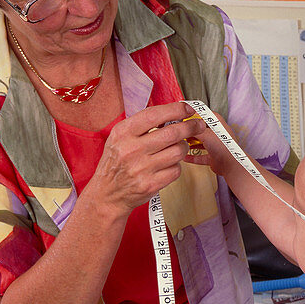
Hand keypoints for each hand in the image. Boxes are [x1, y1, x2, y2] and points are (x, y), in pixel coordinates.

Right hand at [85, 101, 194, 216]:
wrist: (107, 194)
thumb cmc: (116, 163)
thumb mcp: (119, 138)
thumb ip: (141, 125)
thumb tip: (172, 113)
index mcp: (123, 133)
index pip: (154, 115)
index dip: (176, 110)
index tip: (187, 109)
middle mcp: (131, 149)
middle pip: (172, 133)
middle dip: (190, 127)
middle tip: (197, 125)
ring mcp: (141, 168)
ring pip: (178, 151)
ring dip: (183, 147)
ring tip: (178, 147)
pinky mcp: (151, 184)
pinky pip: (176, 170)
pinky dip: (176, 166)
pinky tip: (168, 165)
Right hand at [180, 110, 237, 175]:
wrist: (230, 165)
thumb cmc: (224, 147)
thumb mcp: (206, 134)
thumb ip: (194, 130)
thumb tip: (185, 127)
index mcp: (219, 125)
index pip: (207, 115)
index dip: (197, 115)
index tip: (186, 115)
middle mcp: (218, 135)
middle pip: (202, 130)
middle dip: (192, 131)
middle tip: (182, 131)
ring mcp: (216, 146)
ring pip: (201, 143)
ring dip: (192, 144)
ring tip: (183, 143)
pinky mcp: (214, 157)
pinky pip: (201, 156)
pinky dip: (193, 157)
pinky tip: (186, 157)